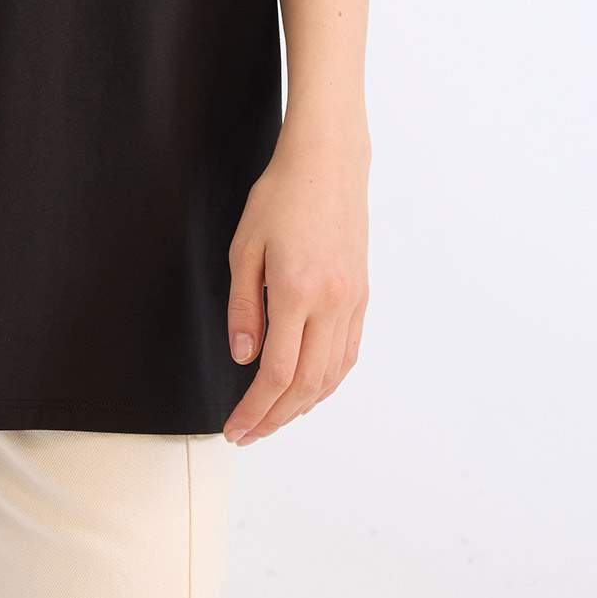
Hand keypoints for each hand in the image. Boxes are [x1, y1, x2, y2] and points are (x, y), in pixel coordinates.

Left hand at [222, 119, 369, 444]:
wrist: (328, 163)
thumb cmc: (281, 196)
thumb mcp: (244, 247)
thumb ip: (243, 307)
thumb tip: (243, 356)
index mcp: (297, 293)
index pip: (277, 373)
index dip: (254, 409)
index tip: (235, 427)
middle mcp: (331, 304)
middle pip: (306, 386)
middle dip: (275, 418)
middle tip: (248, 434)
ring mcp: (351, 302)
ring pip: (331, 375)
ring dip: (302, 406)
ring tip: (273, 418)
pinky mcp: (361, 295)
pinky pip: (347, 354)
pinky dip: (327, 381)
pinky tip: (309, 389)